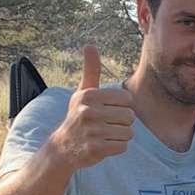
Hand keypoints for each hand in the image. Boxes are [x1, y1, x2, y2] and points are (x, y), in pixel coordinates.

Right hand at [53, 45, 134, 169]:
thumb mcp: (83, 92)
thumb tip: (89, 45)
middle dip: (122, 122)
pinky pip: (123, 146)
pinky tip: (103, 144)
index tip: (106, 109)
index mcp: (89, 95)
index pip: (127, 98)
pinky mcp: (96, 148)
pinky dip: (117, 147)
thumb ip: (91, 70)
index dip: (121, 105)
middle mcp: (89, 111)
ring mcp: (92, 131)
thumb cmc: (79, 115)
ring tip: (104, 134)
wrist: (64, 146)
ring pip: (129, 132)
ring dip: (120, 135)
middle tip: (105, 124)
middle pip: (130, 116)